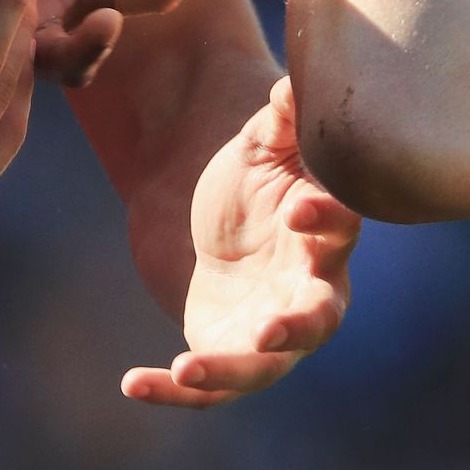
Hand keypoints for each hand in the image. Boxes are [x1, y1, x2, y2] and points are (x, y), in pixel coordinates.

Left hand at [120, 77, 358, 407]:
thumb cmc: (252, 180)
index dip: (326, 220)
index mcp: (324, 233)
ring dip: (231, 370)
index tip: (299, 210)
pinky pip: (209, 386)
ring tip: (188, 368)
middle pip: (318, 316)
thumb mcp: (262, 144)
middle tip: (273, 330)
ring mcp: (270, 332)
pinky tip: (130, 383)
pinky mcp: (230, 356)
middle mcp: (307, 291)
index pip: (338, 230)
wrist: (212, 225)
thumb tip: (291, 79)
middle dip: (299, 325)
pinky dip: (174, 391)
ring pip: (264, 364)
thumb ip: (282, 118)